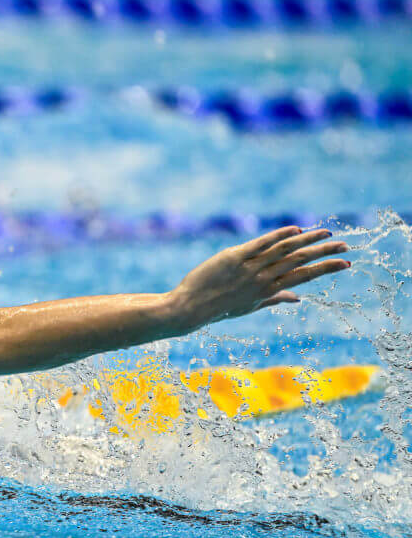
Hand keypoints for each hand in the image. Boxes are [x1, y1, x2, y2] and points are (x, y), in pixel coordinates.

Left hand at [169, 227, 350, 330]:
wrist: (190, 308)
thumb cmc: (219, 308)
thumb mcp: (250, 306)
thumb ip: (275, 298)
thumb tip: (298, 298)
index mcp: (268, 290)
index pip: (304, 277)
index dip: (326, 268)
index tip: (346, 263)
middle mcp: (263, 278)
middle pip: (300, 261)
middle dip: (324, 252)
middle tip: (346, 245)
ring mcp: (249, 267)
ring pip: (284, 250)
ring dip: (307, 239)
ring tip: (326, 232)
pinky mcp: (234, 257)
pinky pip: (260, 244)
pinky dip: (278, 235)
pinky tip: (295, 229)